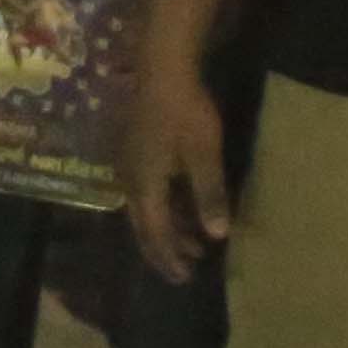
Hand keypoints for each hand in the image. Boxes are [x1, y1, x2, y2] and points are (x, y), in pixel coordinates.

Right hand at [122, 61, 230, 285]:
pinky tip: (179, 205)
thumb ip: (209, 195)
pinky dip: (163, 208)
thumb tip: (218, 235)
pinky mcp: (134, 151)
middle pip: (144, 226)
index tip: (184, 278)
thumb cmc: (185, 112)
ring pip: (144, 209)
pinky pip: (145, 192)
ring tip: (192, 241)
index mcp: (145, 186)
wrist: (162, 68)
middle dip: (164, 249)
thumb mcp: (204, 154)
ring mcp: (129, 164)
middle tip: (185, 269)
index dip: (169, 258)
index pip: (155, 233)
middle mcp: (130, 180)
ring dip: (166, 228)